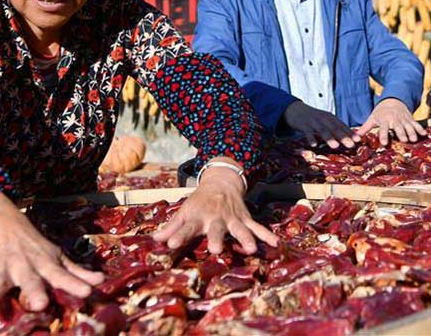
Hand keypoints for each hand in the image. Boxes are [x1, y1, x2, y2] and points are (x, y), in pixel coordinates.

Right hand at [0, 189, 103, 313]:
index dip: (75, 284)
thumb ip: (76, 272)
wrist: (5, 222)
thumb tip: (101, 282)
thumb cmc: (35, 247)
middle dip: (34, 292)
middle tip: (40, 305)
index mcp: (46, 264)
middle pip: (31, 280)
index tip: (88, 293)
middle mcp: (26, 266)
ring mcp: (5, 267)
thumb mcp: (57, 257)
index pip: (63, 276)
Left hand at [153, 158, 277, 254]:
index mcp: (198, 216)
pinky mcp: (245, 219)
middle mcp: (216, 217)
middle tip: (215, 250)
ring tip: (251, 250)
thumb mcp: (184, 211)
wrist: (222, 181)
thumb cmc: (200, 202)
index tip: (171, 244)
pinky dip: (267, 235)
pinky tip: (276, 244)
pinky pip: (257, 227)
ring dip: (245, 238)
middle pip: (216, 229)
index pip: (186, 226)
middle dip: (216, 238)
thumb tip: (154, 240)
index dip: (178, 234)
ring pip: (240, 229)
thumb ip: (171, 227)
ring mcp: (232, 218)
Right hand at [282, 101, 356, 148]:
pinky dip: (311, 138)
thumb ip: (335, 129)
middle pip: (334, 128)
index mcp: (330, 118)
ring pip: (322, 130)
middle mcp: (323, 119)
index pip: (342, 126)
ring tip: (335, 146)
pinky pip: (307, 132)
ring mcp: (313, 122)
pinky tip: (314, 145)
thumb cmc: (314, 119)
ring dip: (329, 138)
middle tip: (351, 145)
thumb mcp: (325, 121)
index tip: (358, 140)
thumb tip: (350, 139)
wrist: (296, 110)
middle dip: (343, 137)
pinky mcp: (304, 125)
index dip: (350, 133)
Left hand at [357, 98, 425, 145]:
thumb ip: (364, 128)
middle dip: (401, 133)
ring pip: (408, 126)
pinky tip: (424, 134)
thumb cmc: (380, 112)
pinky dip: (420, 128)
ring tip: (414, 139)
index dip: (384, 135)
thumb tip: (355, 137)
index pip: (383, 128)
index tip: (384, 143)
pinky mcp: (410, 118)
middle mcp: (394, 119)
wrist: (392, 100)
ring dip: (411, 132)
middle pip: (398, 127)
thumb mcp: (372, 118)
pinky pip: (416, 124)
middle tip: (404, 140)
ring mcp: (403, 119)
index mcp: (384, 119)